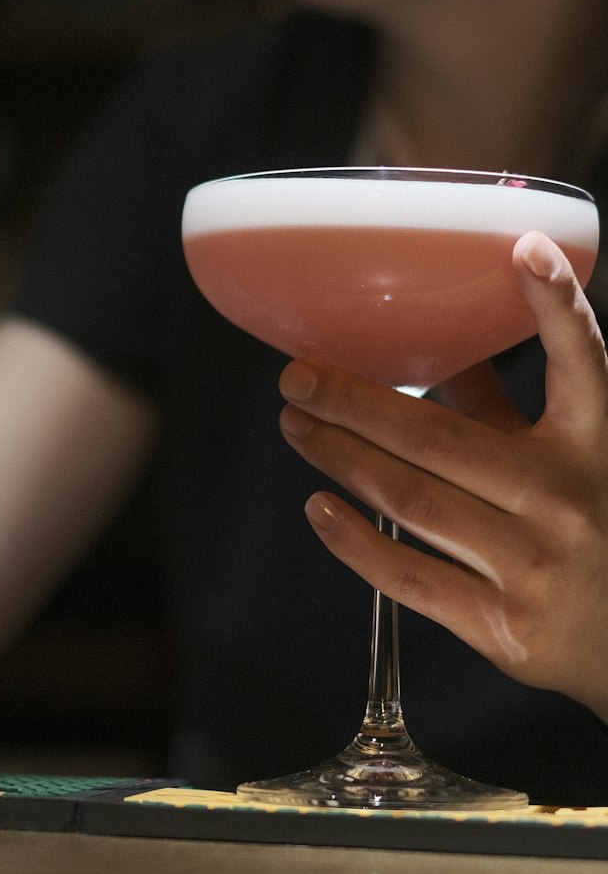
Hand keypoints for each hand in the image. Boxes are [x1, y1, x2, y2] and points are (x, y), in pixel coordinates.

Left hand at [277, 232, 607, 722]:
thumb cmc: (593, 534)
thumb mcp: (569, 462)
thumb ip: (504, 409)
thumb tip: (439, 346)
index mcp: (596, 445)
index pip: (583, 360)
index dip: (555, 304)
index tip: (524, 247)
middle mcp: (568, 499)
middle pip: (440, 437)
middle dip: (355, 403)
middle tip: (296, 377)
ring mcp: (536, 565)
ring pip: (412, 500)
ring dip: (341, 458)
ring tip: (296, 427)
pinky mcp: (504, 626)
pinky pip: (411, 577)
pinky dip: (356, 541)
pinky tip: (318, 508)